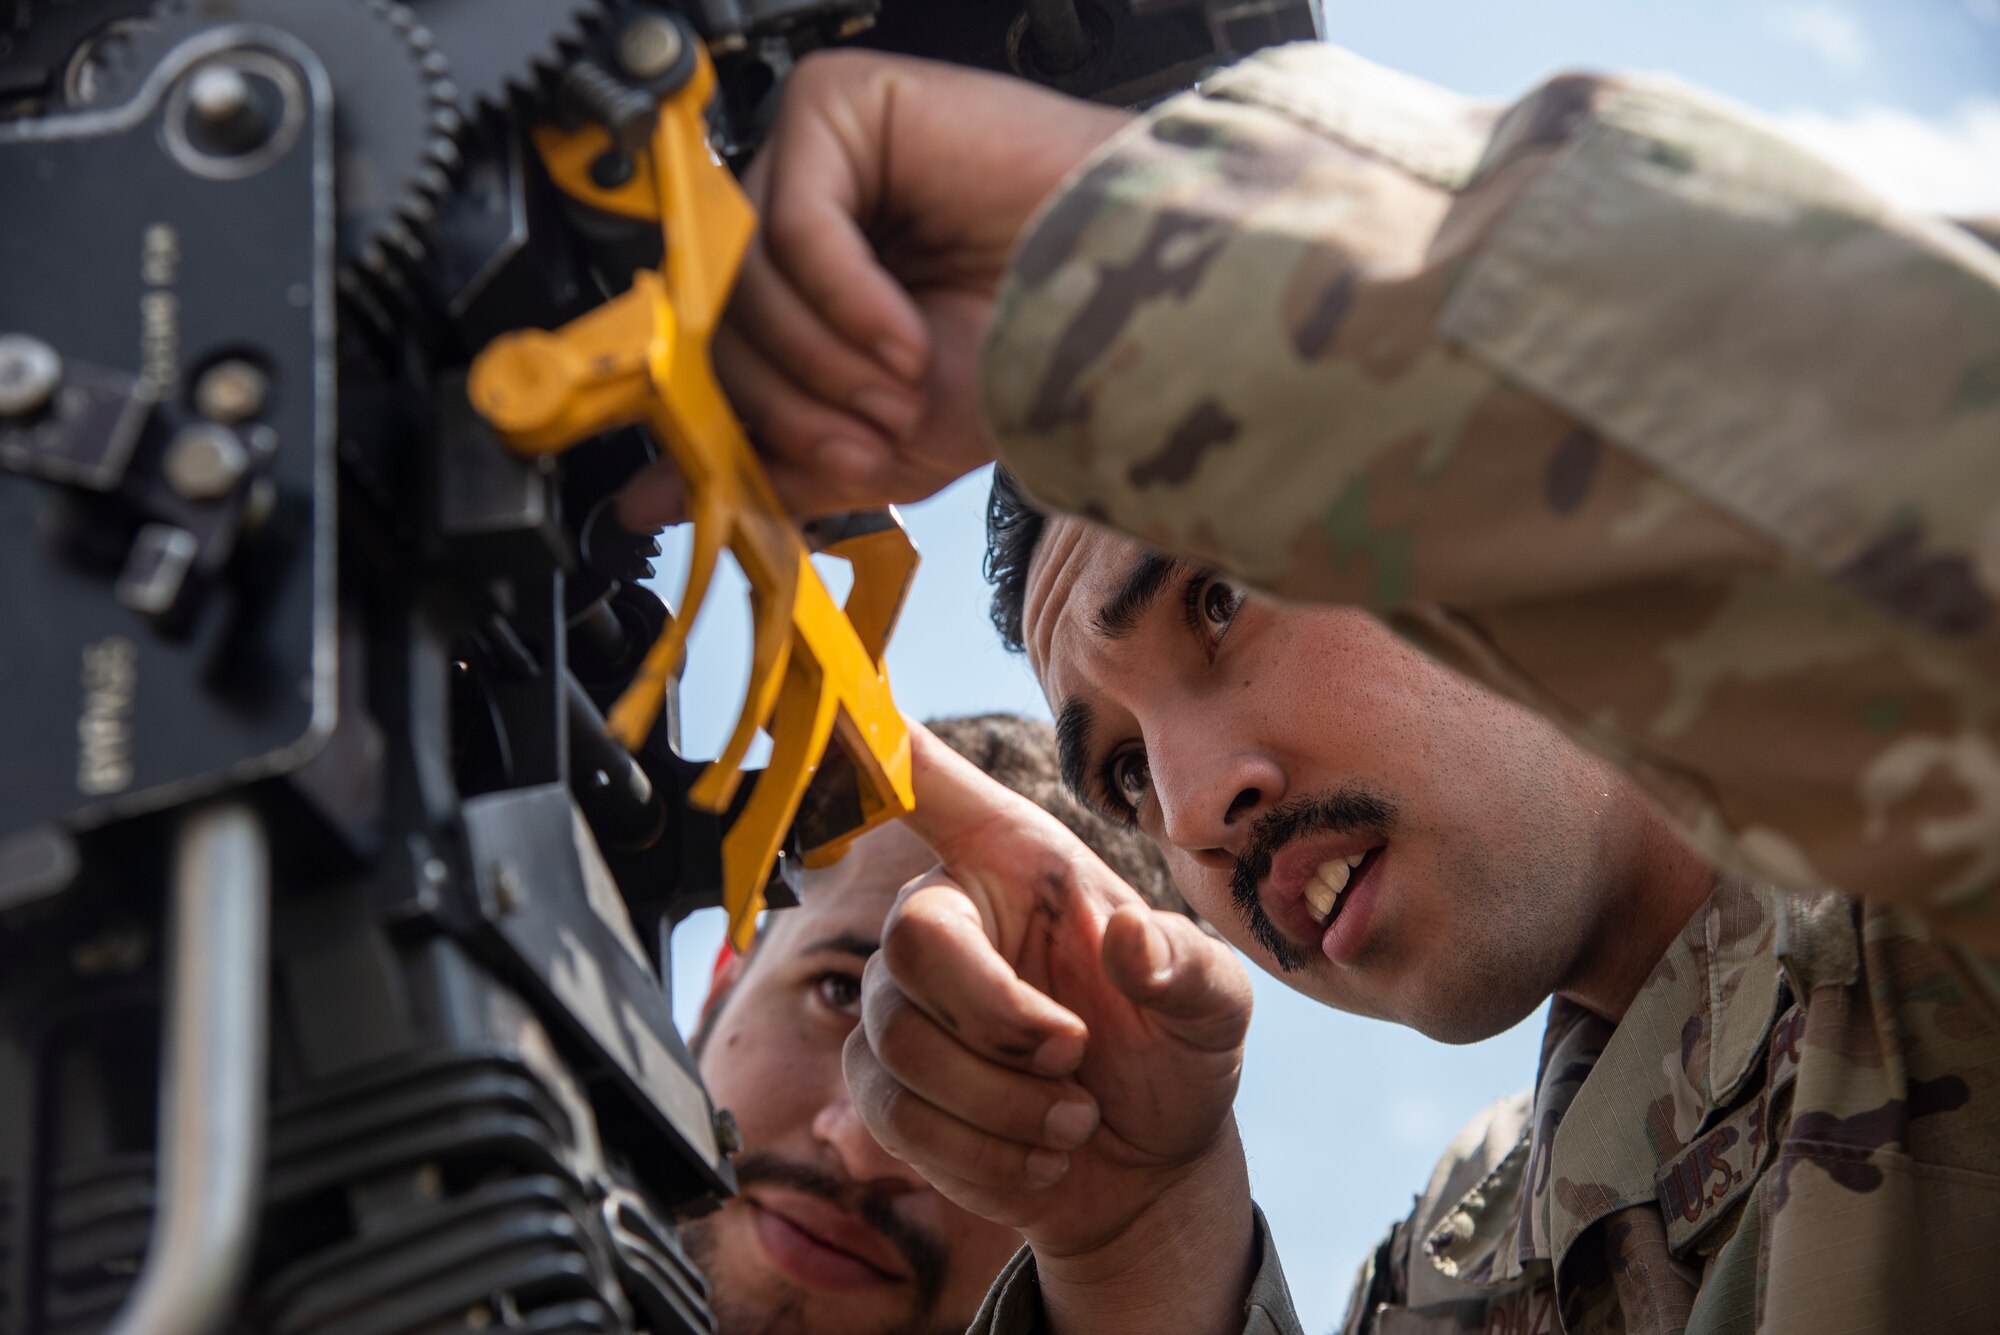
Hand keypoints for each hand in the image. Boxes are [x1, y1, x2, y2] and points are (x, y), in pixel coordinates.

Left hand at [618, 50, 1130, 527]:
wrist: (1138, 311)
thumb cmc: (1037, 358)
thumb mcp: (882, 446)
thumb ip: (769, 466)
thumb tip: (648, 502)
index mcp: (808, 288)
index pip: (714, 350)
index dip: (725, 421)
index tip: (702, 484)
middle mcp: (803, 215)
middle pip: (717, 319)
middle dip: (788, 402)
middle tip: (862, 438)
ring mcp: (818, 155)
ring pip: (746, 278)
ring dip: (823, 361)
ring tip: (904, 384)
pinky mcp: (843, 108)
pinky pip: (795, 223)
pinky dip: (845, 301)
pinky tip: (904, 336)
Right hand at [845, 725, 1255, 1331]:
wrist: (1147, 1168)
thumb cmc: (1174, 1050)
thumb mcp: (1215, 1006)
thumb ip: (1188, 969)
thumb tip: (1130, 943)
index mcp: (1014, 861)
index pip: (927, 783)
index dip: (872, 744)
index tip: (840, 703)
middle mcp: (944, 915)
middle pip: (911, 941)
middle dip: (1002, 1020)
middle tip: (1077, 1060)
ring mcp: (899, 1002)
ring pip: (897, 1043)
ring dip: (1001, 1105)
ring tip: (1075, 1122)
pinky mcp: (882, 1086)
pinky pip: (893, 1117)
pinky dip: (980, 1157)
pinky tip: (1041, 1158)